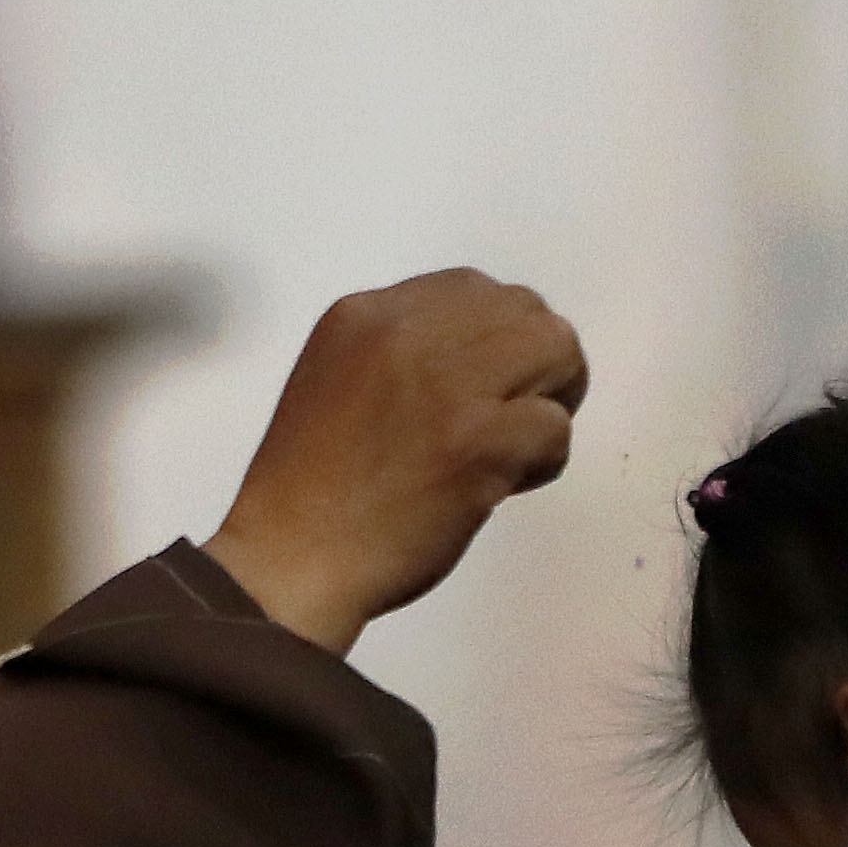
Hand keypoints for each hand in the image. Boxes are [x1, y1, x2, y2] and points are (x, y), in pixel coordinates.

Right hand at [203, 270, 586, 654]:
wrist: (291, 558)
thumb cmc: (310, 487)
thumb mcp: (337, 379)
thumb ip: (399, 353)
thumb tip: (482, 354)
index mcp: (364, 314)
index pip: (470, 288)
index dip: (494, 335)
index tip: (482, 384)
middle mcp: (406, 333)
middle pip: (524, 309)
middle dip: (536, 359)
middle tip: (515, 415)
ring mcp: (446, 385)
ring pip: (555, 349)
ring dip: (552, 398)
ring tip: (517, 445)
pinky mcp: (479, 441)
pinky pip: (556, 425)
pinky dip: (544, 459)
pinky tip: (504, 486)